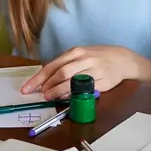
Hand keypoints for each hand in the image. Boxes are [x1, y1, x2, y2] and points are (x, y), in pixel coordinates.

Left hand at [19, 45, 140, 99]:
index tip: (27, 88)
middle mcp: (84, 59)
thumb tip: (45, 81)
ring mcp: (94, 70)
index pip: (52, 66)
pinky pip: (85, 90)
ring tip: (49, 97)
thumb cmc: (98, 57)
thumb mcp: (80, 55)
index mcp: (75, 52)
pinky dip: (73, 94)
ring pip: (72, 81)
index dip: (38, 78)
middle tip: (39, 95)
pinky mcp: (103, 82)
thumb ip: (65, 65)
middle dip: (47, 86)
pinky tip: (66, 97)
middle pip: (61, 73)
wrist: (123, 59)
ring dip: (58, 91)